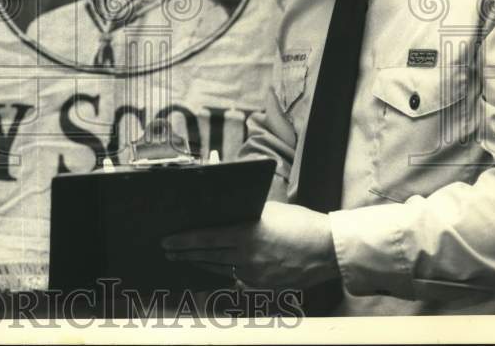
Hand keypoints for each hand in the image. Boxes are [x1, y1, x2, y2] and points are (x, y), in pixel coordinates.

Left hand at [161, 202, 339, 288]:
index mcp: (247, 234)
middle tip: (168, 251)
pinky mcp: (264, 285)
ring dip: (200, 263)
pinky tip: (212, 268)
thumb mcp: (267, 209)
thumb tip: (221, 212)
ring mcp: (256, 275)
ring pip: (219, 269)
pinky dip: (222, 272)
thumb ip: (243, 213)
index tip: (167, 241)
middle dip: (185, 253)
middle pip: (208, 256)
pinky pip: (236, 278)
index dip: (183, 241)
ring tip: (184, 259)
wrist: (328, 249)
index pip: (206, 238)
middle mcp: (248, 257)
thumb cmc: (299, 222)